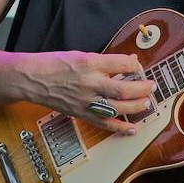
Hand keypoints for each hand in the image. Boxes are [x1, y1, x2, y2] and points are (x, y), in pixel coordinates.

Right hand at [19, 51, 155, 134]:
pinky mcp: (81, 114)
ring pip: (118, 107)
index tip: (138, 66)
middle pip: (124, 89)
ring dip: (136, 106)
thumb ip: (104, 61)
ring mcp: (86, 101)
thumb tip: (127, 62)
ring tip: (145, 103)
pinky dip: (120, 128)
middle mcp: (90, 83)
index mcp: (89, 63)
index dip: (134, 65)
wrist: (32, 79)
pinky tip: (132, 128)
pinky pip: (104, 124)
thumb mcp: (79, 54)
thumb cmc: (53, 64)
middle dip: (142, 88)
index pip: (121, 64)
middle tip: (152, 86)